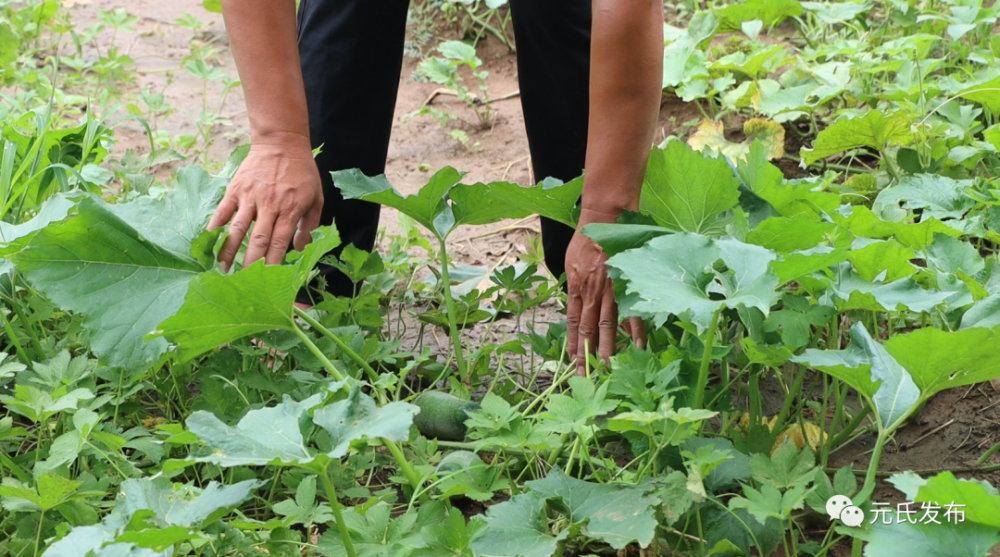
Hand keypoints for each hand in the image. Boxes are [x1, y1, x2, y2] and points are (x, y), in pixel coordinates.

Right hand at [208, 134, 323, 271]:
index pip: (279, 243)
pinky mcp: (236, 188)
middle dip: (250, 263)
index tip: (266, 280)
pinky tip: (209, 242)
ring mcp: (250, 197)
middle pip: (257, 240)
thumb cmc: (302, 173)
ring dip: (228, 250)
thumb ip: (309, 225)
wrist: (282, 143)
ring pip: (237, 228)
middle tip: (243, 282)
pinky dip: (215, 226)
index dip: (272, 263)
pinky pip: (223, 210)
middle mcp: (269, 205)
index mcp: (290, 210)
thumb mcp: (316, 198)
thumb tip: (300, 250)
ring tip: (222, 268)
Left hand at [565, 209, 645, 374]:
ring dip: (608, 350)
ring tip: (608, 370)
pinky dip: (636, 331)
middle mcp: (592, 294)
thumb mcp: (570, 263)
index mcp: (577, 288)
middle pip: (588, 331)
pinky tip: (638, 348)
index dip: (571, 344)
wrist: (607, 219)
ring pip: (608, 327)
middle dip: (586, 356)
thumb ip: (573, 285)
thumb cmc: (587, 239)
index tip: (571, 362)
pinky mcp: (627, 286)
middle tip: (586, 376)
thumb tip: (574, 303)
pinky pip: (633, 313)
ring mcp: (611, 291)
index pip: (572, 324)